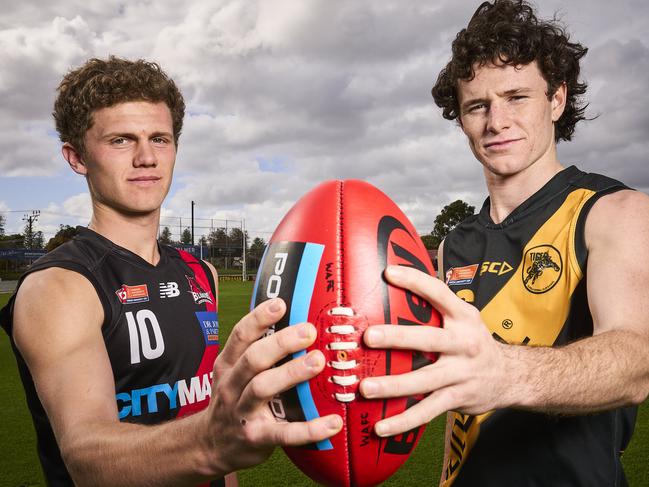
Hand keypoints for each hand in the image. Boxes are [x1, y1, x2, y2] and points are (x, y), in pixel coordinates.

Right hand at [203, 298, 342, 473]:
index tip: (281, 303)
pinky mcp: (256, 438)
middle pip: (253, 358)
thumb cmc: (234, 401)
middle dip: (281, 343)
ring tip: (318, 362)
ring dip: (291, 373)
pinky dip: (310, 429)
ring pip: (262, 388)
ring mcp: (242, 412)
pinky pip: (284, 434)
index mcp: (229, 365)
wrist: (210, 447)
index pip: (240, 335)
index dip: (259, 318)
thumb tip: (295, 323)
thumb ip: (256, 352)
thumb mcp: (234, 373)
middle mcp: (232, 385)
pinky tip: (333, 423)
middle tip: (309, 331)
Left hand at [359, 265, 509, 436]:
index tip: (389, 273)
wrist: (512, 376)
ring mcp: (461, 373)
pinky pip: (427, 410)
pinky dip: (404, 421)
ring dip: (393, 385)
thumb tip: (397, 283)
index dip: (415, 281)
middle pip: (428, 339)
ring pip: (424, 380)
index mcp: (463, 317)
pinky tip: (381, 426)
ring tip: (366, 388)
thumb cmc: (474, 341)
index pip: (438, 293)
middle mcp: (463, 343)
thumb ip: (437, 306)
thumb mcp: (464, 318)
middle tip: (369, 337)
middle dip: (397, 338)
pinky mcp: (457, 398)